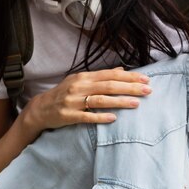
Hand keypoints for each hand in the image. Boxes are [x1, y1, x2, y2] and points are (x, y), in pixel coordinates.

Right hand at [20, 68, 150, 136]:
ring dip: (119, 102)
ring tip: (136, 103)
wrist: (41, 108)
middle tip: (147, 90)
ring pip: (100, 100)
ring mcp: (73, 101)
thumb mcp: (80, 81)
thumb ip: (100, 76)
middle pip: (108, 86)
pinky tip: (114, 118)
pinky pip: (87, 116)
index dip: (129, 77)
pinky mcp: (69, 115)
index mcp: (84, 77)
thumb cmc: (64, 94)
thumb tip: (121, 70)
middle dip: (130, 87)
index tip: (145, 79)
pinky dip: (100, 117)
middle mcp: (79, 87)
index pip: (110, 75)